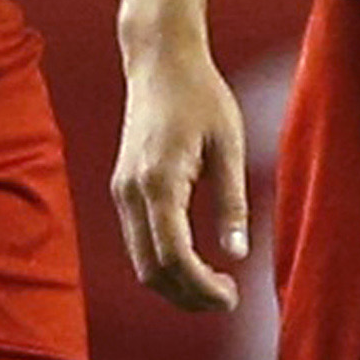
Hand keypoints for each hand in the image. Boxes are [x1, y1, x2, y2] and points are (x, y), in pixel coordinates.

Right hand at [111, 35, 250, 311]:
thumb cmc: (201, 95)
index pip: (174, 258)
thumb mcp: (230, 144)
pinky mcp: (121, 188)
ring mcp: (121, 191)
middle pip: (151, 271)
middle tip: (228, 298)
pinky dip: (162, 262)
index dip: (201, 288)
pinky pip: (137, 242)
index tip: (232, 298)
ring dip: (175, 284)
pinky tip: (194, 261)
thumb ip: (233, 201)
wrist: (160, 60)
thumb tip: (238, 254)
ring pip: (140, 261)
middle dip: (188, 296)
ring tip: (216, 285)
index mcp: (159, 182)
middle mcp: (131, 192)